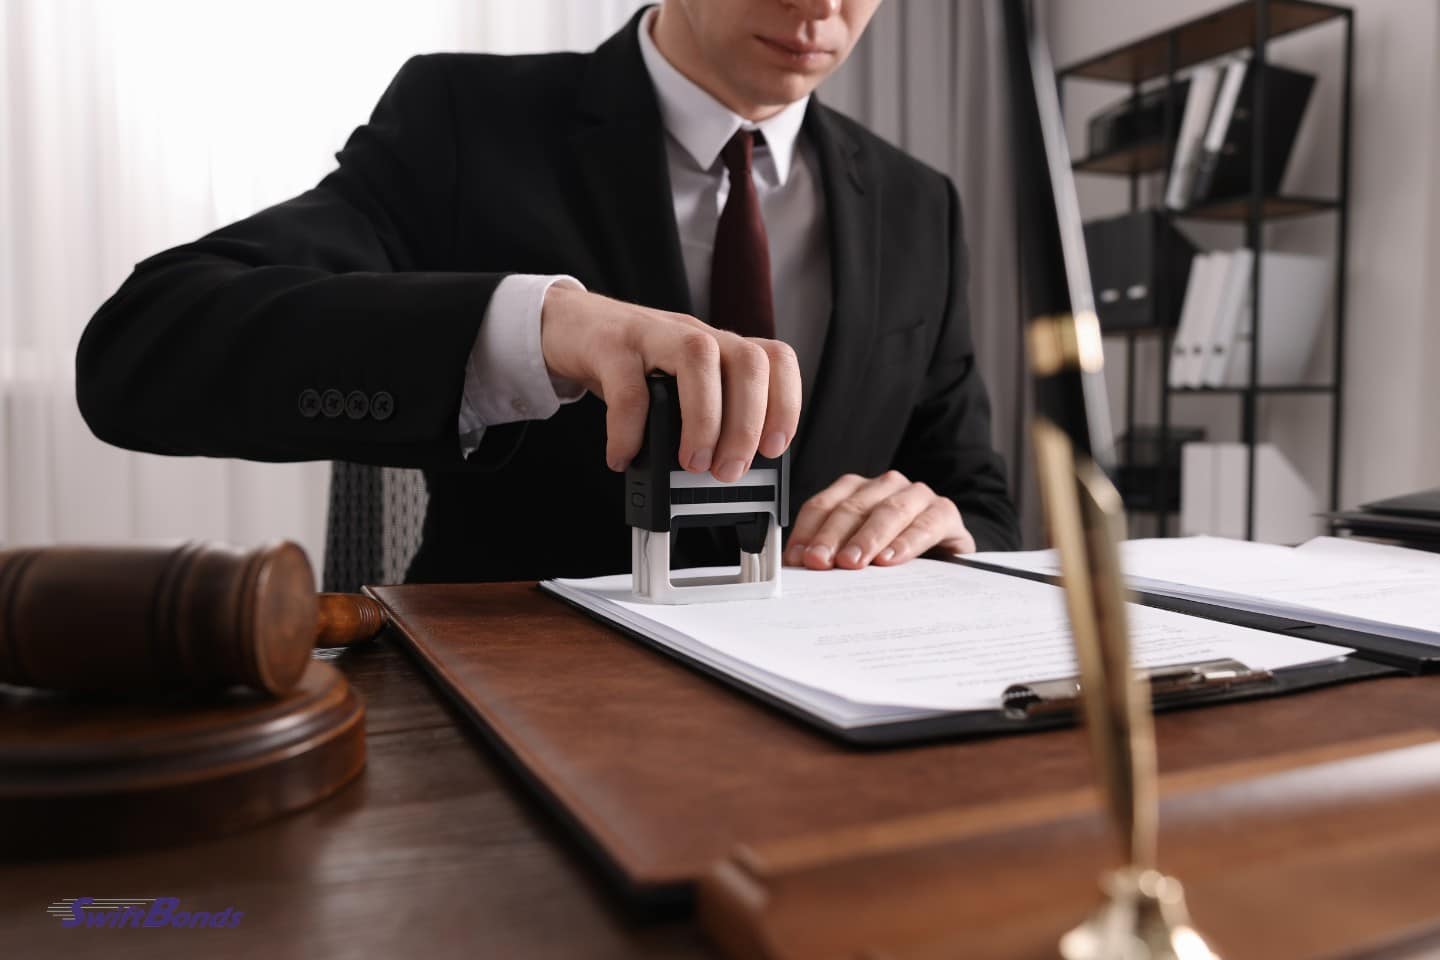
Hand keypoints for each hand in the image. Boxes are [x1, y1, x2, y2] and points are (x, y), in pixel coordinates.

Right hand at [539, 286, 800, 478]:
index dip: (785, 402)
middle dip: (747, 424)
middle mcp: (694, 335)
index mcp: (718, 348)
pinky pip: (628, 386)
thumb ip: (704, 416)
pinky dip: (630, 430)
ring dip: (704, 420)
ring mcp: (653, 335)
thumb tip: (725, 470)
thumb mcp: (678, 385)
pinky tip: (624, 456)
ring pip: (699, 358)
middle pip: (747, 361)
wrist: (569, 325)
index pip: (774, 358)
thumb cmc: (632, 364)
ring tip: (692, 464)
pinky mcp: (611, 345)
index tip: (773, 448)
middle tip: (728, 470)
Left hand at [784, 471, 975, 569]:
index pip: (823, 505)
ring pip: (887, 511)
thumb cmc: (894, 558)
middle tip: (819, 562)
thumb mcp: (859, 557)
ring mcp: (916, 496)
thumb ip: (831, 557)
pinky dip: (907, 541)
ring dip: (867, 538)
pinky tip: (892, 559)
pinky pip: (926, 523)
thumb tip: (799, 568)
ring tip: (853, 562)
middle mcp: (884, 487)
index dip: (808, 531)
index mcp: (856, 491)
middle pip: (852, 508)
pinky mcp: (944, 512)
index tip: (798, 558)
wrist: (945, 561)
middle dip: (832, 536)